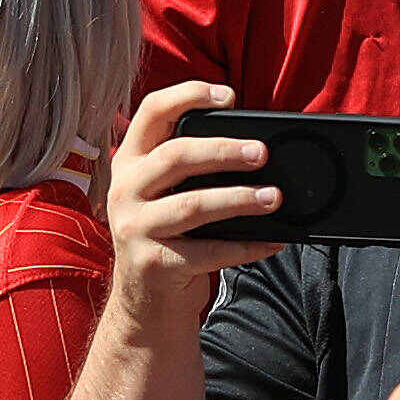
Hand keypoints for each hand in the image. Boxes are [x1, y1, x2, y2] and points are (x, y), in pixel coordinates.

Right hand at [103, 78, 287, 295]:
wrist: (145, 304)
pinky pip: (208, 252)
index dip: (188, 95)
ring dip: (239, 199)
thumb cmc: (167, 238)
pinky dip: (245, 246)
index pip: (151, 112)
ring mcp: (135, 228)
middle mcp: (125, 191)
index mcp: (130, 163)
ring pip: (192, 205)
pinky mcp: (153, 264)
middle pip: (175, 157)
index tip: (227, 95)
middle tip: (262, 153)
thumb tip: (254, 146)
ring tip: (274, 197)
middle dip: (223, 151)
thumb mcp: (164, 195)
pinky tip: (271, 240)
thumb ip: (191, 168)